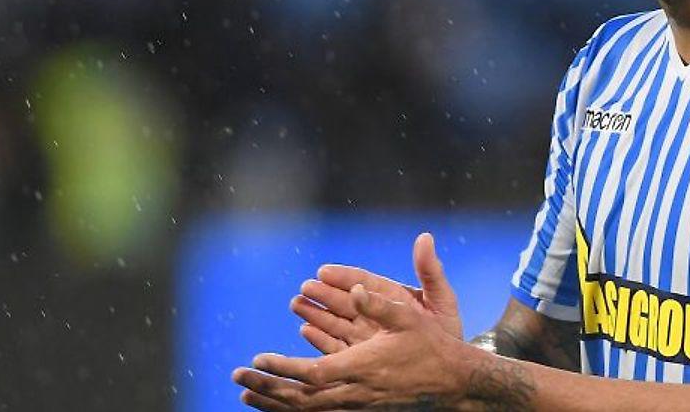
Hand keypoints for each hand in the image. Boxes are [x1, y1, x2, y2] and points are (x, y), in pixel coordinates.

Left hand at [234, 284, 480, 410]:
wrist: (453, 381)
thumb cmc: (431, 345)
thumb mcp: (409, 316)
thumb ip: (379, 303)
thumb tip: (355, 289)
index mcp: (363, 367)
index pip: (313, 374)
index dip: (283, 370)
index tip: (257, 360)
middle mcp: (356, 392)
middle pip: (302, 399)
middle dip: (267, 389)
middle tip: (237, 379)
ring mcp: (358, 406)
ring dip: (275, 404)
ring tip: (247, 396)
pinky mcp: (360, 410)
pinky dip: (294, 411)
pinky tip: (278, 406)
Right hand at [291, 233, 462, 353]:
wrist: (451, 370)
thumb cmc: (447, 332)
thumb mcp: (442, 299)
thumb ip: (430, 271)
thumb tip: (425, 237)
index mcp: (392, 297)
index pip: (364, 282)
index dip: (344, 276)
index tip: (325, 270)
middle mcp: (376, 315)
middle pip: (345, 302)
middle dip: (324, 294)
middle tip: (305, 287)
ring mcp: (367, 337)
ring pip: (336, 322)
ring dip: (316, 313)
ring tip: (297, 304)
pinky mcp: (362, 358)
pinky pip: (338, 347)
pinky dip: (321, 339)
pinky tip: (306, 330)